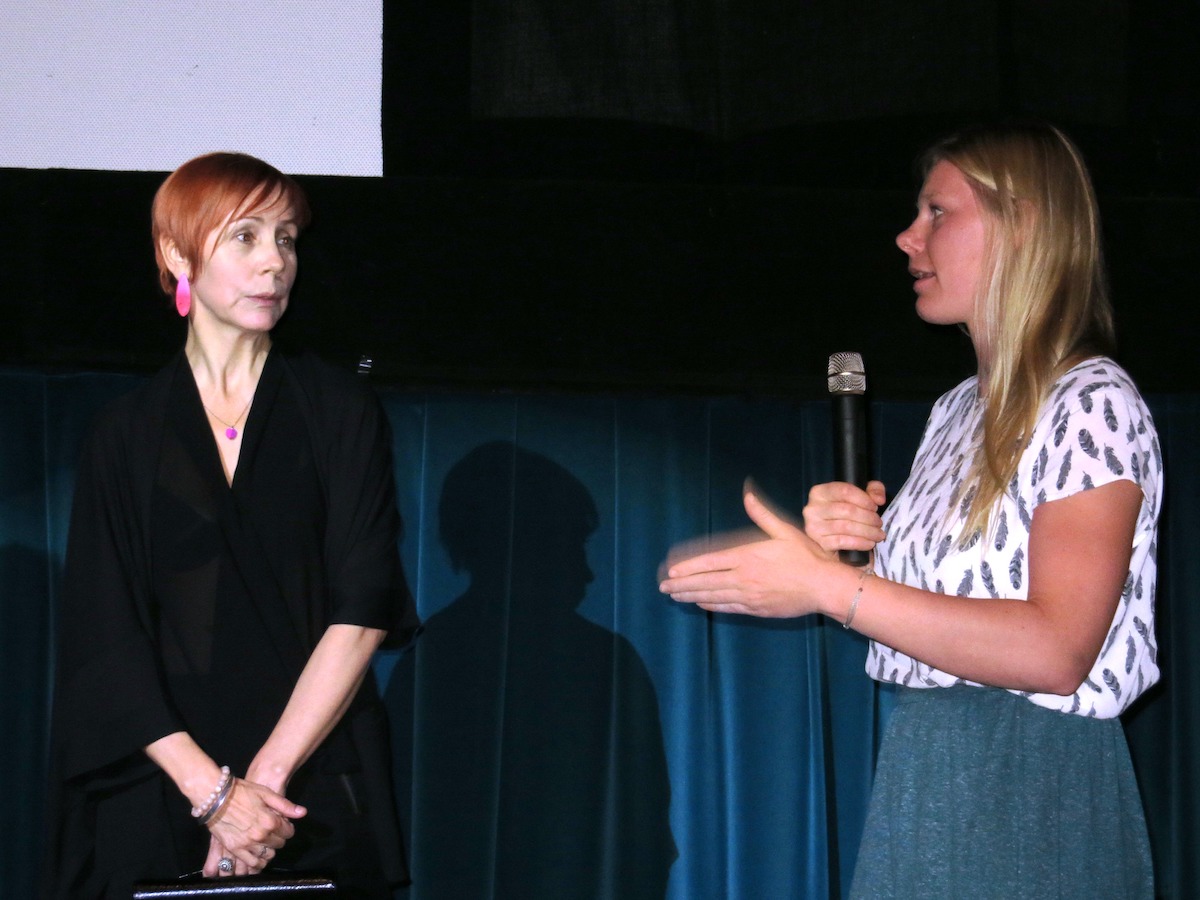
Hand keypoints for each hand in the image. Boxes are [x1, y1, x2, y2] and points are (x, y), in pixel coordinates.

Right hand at [201, 778, 304, 875]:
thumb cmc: (242, 791)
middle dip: (279, 838)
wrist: (215, 797)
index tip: (283, 825)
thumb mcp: (266, 793)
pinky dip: (258, 863)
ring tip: (265, 843)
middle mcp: (261, 835)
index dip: (287, 828)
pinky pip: (252, 864)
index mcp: (270, 820)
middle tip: (272, 832)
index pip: (288, 832)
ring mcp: (247, 844)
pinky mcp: (235, 849)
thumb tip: (303, 813)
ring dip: (269, 850)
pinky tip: (258, 857)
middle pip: (279, 844)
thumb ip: (285, 805)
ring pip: (268, 855)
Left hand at [659, 488, 836, 617]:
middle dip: (682, 585)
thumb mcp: (785, 530)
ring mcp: (749, 596)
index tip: (672, 571)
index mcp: (747, 557)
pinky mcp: (757, 609)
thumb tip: (748, 493)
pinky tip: (701, 603)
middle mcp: (744, 578)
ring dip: (692, 596)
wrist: (824, 586)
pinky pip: (728, 607)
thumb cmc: (807, 556)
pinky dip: (712, 605)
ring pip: (713, 596)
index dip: (689, 568)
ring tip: (675, 596)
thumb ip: (762, 514)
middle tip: (663, 587)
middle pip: (706, 582)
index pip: (710, 563)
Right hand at [801, 480, 885, 556]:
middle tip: (879, 523)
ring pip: (846, 527)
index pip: (844, 491)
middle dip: (868, 517)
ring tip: (879, 534)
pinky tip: (870, 543)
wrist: (832, 538)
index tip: (875, 507)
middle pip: (847, 510)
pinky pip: (843, 542)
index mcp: (820, 492)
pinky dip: (860, 543)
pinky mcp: (819, 543)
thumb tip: (878, 499)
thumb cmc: (846, 513)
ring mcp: (814, 527)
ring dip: (867, 531)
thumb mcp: (860, 495)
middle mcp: (813, 508)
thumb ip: (873, 490)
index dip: (864, 499)